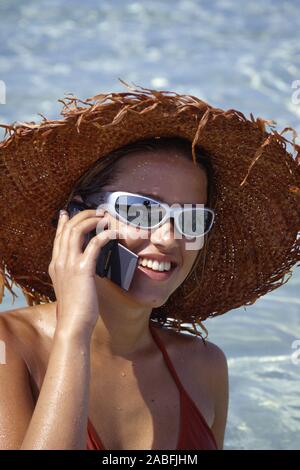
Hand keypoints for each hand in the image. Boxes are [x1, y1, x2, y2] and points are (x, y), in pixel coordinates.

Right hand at [48, 207, 117, 336]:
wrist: (73, 324)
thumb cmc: (75, 309)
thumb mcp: (70, 287)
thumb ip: (72, 274)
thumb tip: (84, 266)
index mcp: (55, 265)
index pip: (58, 236)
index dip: (63, 222)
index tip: (67, 212)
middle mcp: (59, 261)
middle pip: (68, 228)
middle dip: (83, 215)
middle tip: (97, 211)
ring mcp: (69, 264)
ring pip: (77, 230)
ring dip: (93, 220)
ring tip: (105, 217)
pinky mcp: (82, 269)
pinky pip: (94, 244)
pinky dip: (105, 235)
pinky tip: (113, 233)